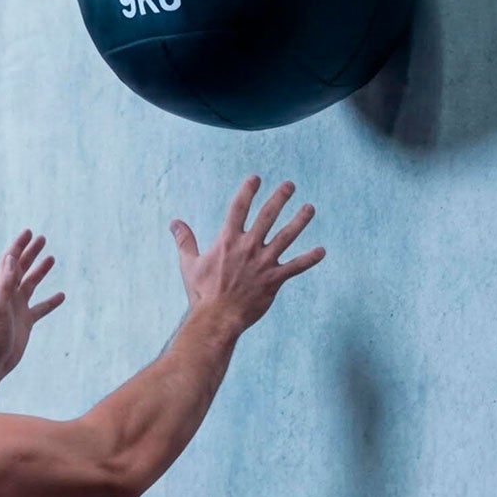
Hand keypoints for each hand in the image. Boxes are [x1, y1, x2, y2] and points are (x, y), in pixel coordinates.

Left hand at [0, 229, 64, 380]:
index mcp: (0, 288)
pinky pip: (41, 308)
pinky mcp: (26, 322)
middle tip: (42, 239)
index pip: (10, 261)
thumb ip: (3, 283)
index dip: (19, 246)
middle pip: (21, 268)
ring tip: (51, 258)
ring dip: (40, 271)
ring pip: (31, 284)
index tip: (28, 232)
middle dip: (30, 252)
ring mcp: (17, 308)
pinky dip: (51, 301)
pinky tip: (61, 295)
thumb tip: (10, 258)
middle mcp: (8, 295)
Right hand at [171, 178, 321, 331]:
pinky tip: (321, 251)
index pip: (239, 207)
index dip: (248, 190)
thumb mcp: (189, 264)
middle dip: (280, 198)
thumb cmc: (202, 293)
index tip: (256, 178)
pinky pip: (296, 266)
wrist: (217, 318)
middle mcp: (248, 247)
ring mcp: (263, 262)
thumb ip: (185, 241)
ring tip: (310, 208)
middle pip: (267, 215)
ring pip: (286, 236)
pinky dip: (309, 258)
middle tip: (290, 185)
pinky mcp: (274, 279)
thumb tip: (174, 223)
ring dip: (299, 220)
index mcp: (228, 240)